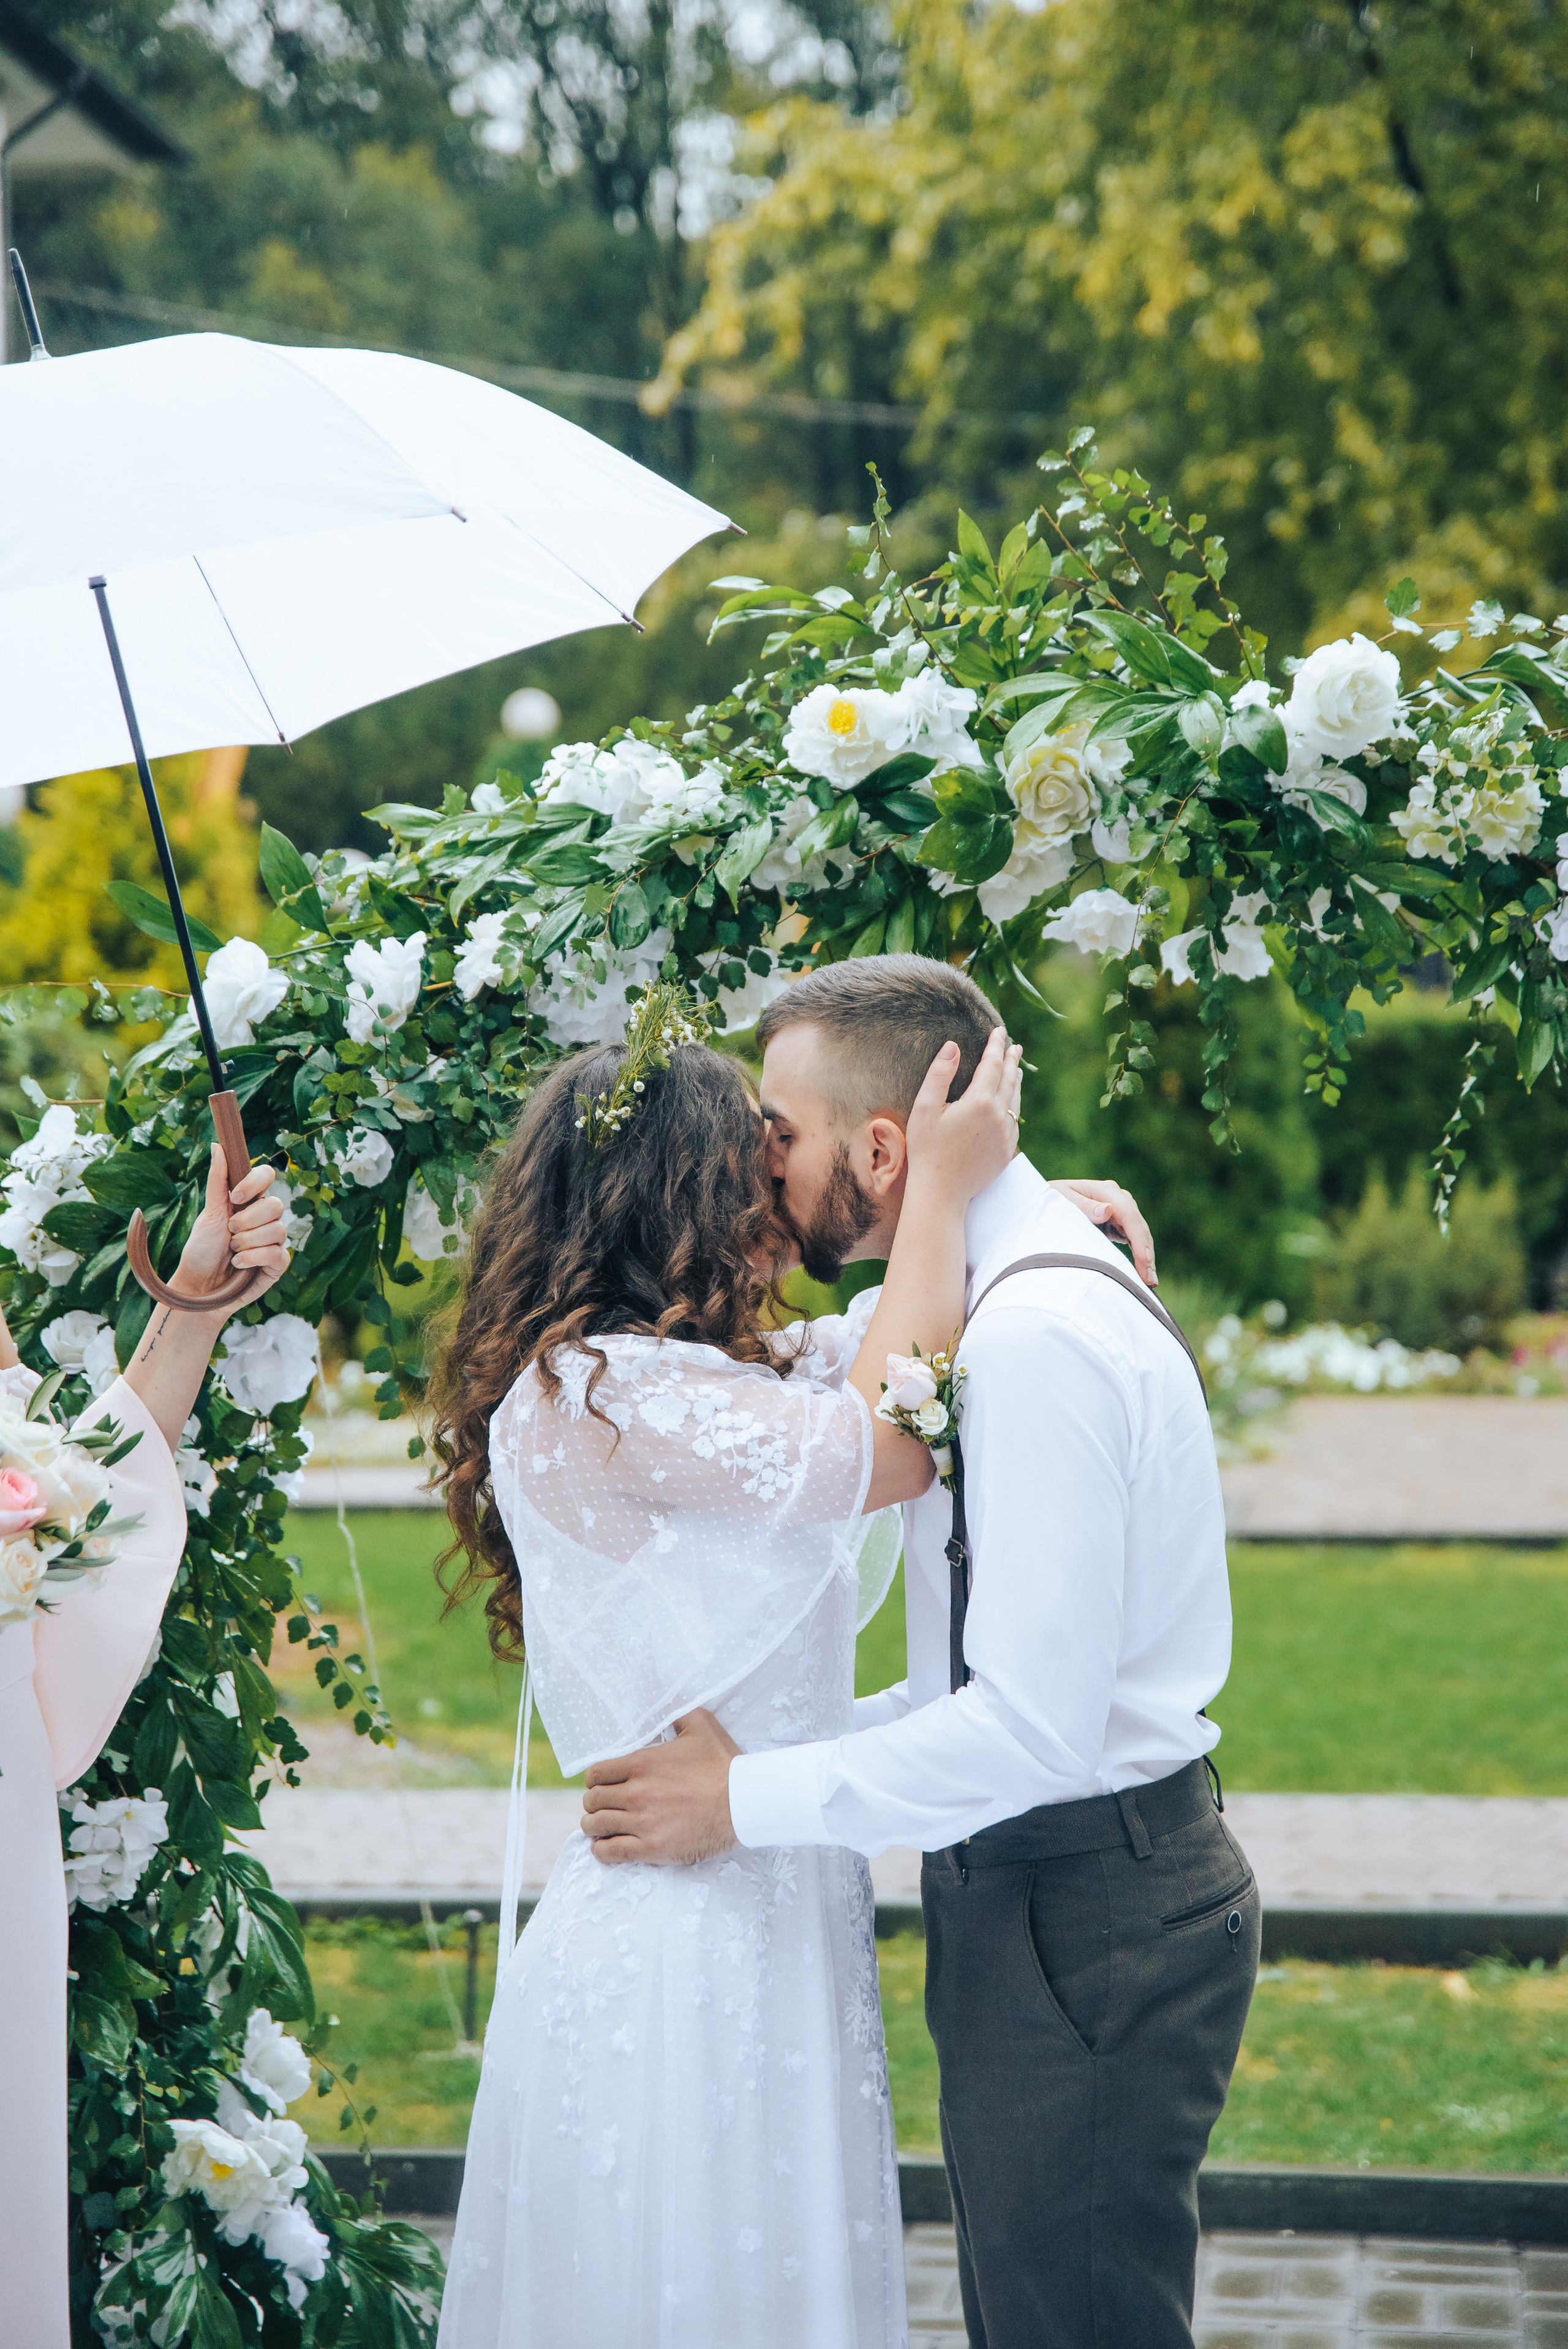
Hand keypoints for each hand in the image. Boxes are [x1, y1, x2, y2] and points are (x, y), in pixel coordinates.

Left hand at [169, 1146, 289, 1314]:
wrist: (199, 1287)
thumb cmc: (201, 1250)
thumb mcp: (209, 1213)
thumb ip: (217, 1181)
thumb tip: (217, 1145)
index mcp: (249, 1202)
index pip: (267, 1176)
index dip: (255, 1183)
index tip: (235, 1197)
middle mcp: (264, 1219)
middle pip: (276, 1204)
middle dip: (247, 1220)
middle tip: (230, 1232)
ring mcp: (273, 1241)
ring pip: (277, 1230)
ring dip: (247, 1242)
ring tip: (232, 1252)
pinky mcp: (277, 1265)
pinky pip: (278, 1253)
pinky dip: (254, 1258)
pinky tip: (239, 1265)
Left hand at [581, 1708, 740, 1865]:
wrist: (744, 1802)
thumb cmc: (723, 1764)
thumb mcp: (702, 1725)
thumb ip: (678, 1711)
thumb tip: (666, 1701)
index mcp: (642, 1762)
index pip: (596, 1773)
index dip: (596, 1779)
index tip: (604, 1784)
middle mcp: (637, 1792)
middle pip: (593, 1800)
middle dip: (595, 1802)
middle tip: (604, 1806)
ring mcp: (643, 1822)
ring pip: (596, 1825)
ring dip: (595, 1826)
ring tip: (602, 1827)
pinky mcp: (652, 1848)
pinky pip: (610, 1852)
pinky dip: (602, 1850)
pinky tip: (607, 1846)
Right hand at [903, 1027, 1022, 1207]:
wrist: (941, 1193)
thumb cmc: (926, 1150)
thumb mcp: (925, 1108)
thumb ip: (939, 1074)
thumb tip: (953, 1046)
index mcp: (979, 1102)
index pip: (992, 1065)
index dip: (995, 1046)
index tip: (999, 1031)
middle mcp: (998, 1116)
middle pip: (1008, 1080)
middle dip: (1010, 1060)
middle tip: (1014, 1045)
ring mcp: (1005, 1136)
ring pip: (1015, 1101)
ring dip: (1016, 1082)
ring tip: (1017, 1070)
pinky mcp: (1005, 1152)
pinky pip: (1014, 1123)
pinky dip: (1014, 1106)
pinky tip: (1011, 1105)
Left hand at [1051, 1177, 1157, 1285]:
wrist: (1047, 1199)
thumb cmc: (1051, 1198)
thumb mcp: (1061, 1199)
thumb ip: (1083, 1206)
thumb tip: (1107, 1210)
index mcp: (1105, 1191)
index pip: (1128, 1215)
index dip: (1138, 1237)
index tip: (1144, 1258)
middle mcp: (1118, 1199)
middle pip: (1138, 1227)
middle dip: (1146, 1253)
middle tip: (1149, 1279)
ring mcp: (1120, 1210)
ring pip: (1140, 1235)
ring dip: (1146, 1258)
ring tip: (1150, 1281)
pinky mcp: (1119, 1223)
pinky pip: (1134, 1240)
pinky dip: (1140, 1256)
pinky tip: (1145, 1273)